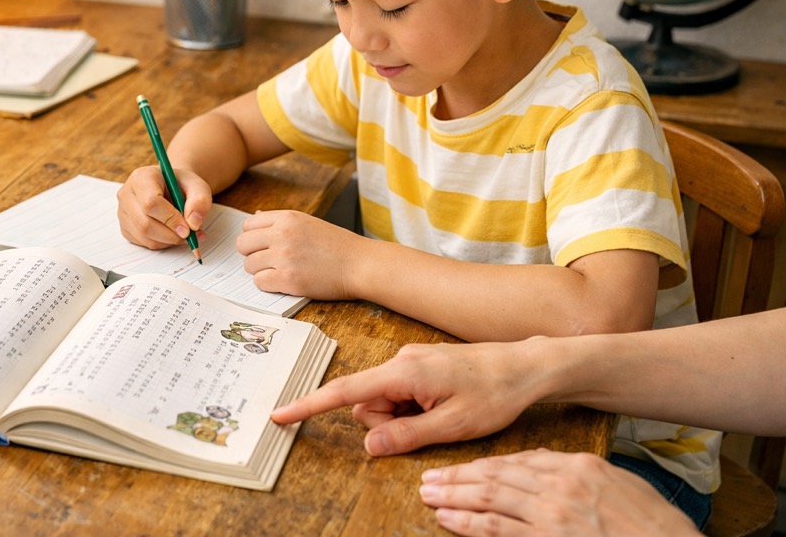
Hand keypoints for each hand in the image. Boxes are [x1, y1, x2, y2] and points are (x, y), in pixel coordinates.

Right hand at [116, 165, 210, 249]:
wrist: (171, 188)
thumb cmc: (182, 185)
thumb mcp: (197, 186)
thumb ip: (200, 201)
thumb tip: (193, 223)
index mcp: (142, 177)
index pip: (150, 202)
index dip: (170, 219)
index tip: (188, 229)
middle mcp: (127, 194)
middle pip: (144, 223)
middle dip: (170, 234)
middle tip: (189, 235)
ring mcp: (123, 212)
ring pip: (144, 236)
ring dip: (168, 241)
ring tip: (184, 233)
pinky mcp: (126, 227)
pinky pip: (143, 243)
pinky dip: (162, 243)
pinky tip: (171, 233)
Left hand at [236, 209, 371, 299]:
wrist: (360, 264)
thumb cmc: (337, 245)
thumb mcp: (308, 222)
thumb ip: (280, 221)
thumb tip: (254, 217)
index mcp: (287, 218)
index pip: (248, 225)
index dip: (253, 237)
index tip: (263, 246)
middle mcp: (282, 235)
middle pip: (243, 245)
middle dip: (252, 254)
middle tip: (267, 261)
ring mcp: (284, 257)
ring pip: (249, 265)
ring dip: (260, 271)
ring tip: (279, 272)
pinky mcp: (288, 279)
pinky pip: (259, 282)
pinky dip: (268, 284)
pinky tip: (284, 282)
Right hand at [271, 341, 536, 453]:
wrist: (526, 366)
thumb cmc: (495, 392)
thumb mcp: (452, 426)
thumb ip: (405, 435)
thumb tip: (368, 444)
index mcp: (403, 373)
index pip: (345, 393)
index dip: (310, 405)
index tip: (280, 414)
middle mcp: (400, 361)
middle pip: (366, 404)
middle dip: (387, 423)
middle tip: (430, 424)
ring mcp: (409, 361)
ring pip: (384, 401)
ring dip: (404, 417)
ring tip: (443, 413)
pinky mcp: (418, 365)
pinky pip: (400, 392)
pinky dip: (414, 407)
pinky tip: (444, 404)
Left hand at [419, 449, 699, 535]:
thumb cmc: (652, 523)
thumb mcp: (617, 483)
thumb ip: (578, 471)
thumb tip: (539, 458)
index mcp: (577, 466)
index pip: (519, 461)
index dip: (484, 465)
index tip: (462, 469)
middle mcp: (560, 485)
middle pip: (496, 475)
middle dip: (458, 477)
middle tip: (430, 478)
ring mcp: (552, 514)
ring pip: (490, 498)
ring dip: (454, 496)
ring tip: (429, 495)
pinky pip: (498, 528)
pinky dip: (469, 523)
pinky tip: (448, 519)